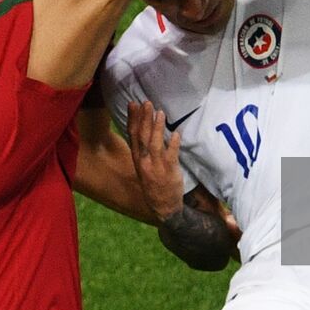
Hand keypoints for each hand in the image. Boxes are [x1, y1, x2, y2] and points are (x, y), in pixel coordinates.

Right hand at [127, 101, 184, 220]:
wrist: (164, 206)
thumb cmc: (154, 183)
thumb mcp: (143, 167)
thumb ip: (144, 149)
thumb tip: (145, 128)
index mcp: (137, 159)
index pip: (132, 135)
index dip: (132, 119)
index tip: (132, 104)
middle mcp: (144, 161)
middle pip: (143, 136)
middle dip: (144, 118)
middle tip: (146, 103)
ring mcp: (157, 166)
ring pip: (156, 143)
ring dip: (158, 127)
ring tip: (160, 113)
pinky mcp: (170, 171)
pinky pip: (172, 155)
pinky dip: (174, 144)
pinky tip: (176, 134)